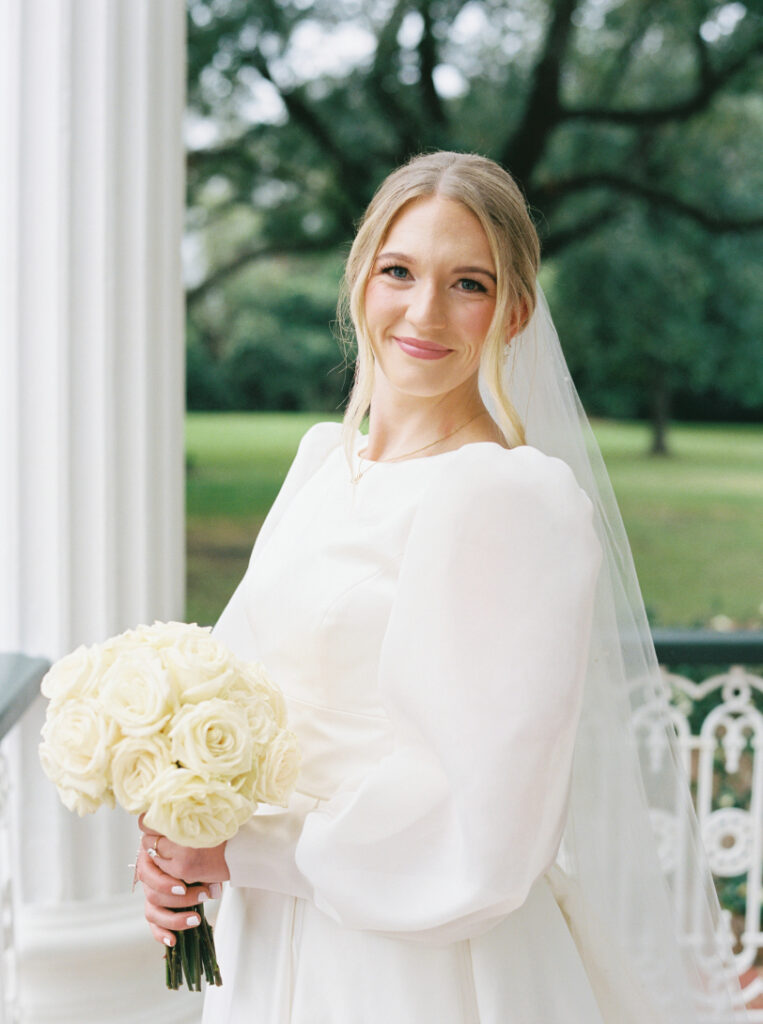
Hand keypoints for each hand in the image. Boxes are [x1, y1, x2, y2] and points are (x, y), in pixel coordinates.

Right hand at [136, 814, 229, 947]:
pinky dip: (162, 934)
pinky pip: (154, 925)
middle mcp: (148, 877)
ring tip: (195, 920)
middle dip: (179, 900)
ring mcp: (151, 894)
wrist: (194, 846)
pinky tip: (173, 940)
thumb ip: (201, 867)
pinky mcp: (156, 909)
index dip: (164, 884)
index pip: (149, 874)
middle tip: (203, 895)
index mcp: (152, 858)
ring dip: (174, 919)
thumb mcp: (197, 851)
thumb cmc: (195, 845)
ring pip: (152, 912)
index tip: (183, 887)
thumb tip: (214, 890)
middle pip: (152, 896)